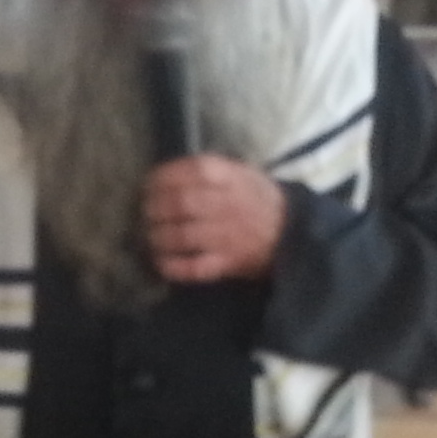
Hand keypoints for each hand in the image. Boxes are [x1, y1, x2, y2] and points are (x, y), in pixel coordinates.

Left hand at [144, 155, 285, 283]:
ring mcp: (227, 236)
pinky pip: (194, 267)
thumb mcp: (242, 173)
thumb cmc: (258, 199)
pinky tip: (161, 261)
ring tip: (150, 236)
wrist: (291, 233)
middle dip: (155, 207)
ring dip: (158, 236)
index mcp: (232, 178)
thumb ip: (209, 170)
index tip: (148, 184)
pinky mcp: (227, 263)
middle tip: (145, 212)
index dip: (164, 177)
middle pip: (182, 203)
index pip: (192, 171)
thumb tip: (164, 175)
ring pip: (182, 236)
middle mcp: (228, 205)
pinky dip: (173, 266)